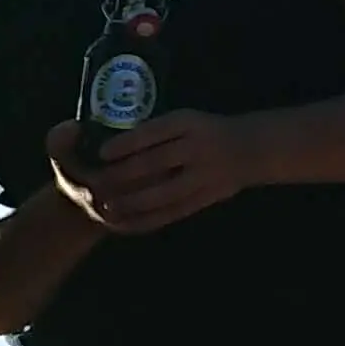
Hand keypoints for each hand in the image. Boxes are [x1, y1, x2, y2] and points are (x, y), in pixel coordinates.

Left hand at [54, 108, 253, 235]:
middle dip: (122, 176)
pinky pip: (172, 213)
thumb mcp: (185, 121)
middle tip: (95, 184)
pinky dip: (145, 220)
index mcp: (187, 124)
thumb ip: (155, 132)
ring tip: (105, 207)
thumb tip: (110, 146)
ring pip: (162, 193)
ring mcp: (203, 175)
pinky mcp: (205, 198)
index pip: (153, 132)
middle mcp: (196, 148)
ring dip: (130, 202)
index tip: (102, 153)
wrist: (250, 149)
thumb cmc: (204, 132)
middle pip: (155, 163)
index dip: (127, 144)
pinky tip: (123, 224)